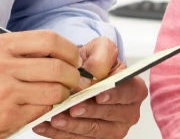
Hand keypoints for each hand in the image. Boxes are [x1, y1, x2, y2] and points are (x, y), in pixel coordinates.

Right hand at [0, 30, 82, 137]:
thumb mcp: (0, 57)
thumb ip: (30, 51)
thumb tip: (70, 54)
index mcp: (1, 45)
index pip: (49, 39)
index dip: (69, 50)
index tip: (74, 59)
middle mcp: (1, 66)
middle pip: (57, 67)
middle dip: (73, 76)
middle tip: (73, 80)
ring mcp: (5, 91)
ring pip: (55, 91)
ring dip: (64, 94)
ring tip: (58, 94)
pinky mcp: (9, 114)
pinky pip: (44, 109)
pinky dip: (48, 108)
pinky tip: (40, 105)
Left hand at [33, 38, 148, 138]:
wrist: (81, 73)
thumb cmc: (94, 62)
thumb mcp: (100, 49)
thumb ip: (100, 58)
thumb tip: (91, 77)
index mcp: (134, 89)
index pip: (128, 93)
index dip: (114, 95)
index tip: (98, 96)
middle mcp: (128, 112)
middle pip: (110, 115)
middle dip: (89, 112)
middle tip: (72, 108)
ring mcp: (113, 128)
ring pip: (93, 130)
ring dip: (73, 126)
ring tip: (55, 118)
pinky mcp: (96, 138)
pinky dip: (59, 134)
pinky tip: (44, 126)